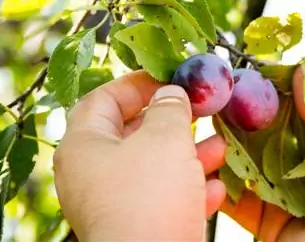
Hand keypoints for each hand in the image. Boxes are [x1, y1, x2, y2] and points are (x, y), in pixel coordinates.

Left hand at [53, 71, 226, 240]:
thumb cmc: (150, 194)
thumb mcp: (164, 139)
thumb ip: (170, 108)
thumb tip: (171, 94)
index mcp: (85, 146)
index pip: (103, 98)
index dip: (136, 83)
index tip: (169, 77)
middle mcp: (93, 174)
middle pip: (133, 134)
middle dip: (172, 122)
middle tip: (198, 110)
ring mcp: (114, 203)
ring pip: (154, 168)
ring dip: (189, 155)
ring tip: (220, 146)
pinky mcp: (135, 226)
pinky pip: (161, 199)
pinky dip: (188, 190)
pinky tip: (215, 189)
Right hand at [221, 65, 304, 241]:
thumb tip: (303, 71)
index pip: (293, 107)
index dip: (270, 91)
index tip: (245, 75)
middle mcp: (302, 160)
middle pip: (264, 131)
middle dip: (241, 115)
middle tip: (217, 97)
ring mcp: (283, 189)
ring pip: (245, 161)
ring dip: (225, 144)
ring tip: (205, 125)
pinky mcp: (266, 218)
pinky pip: (236, 199)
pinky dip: (219, 183)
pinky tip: (206, 165)